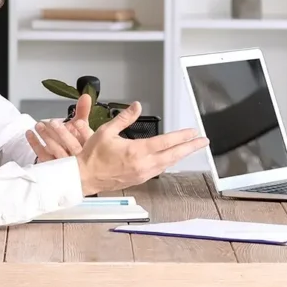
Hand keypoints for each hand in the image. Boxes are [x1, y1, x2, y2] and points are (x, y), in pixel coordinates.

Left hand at [27, 94, 94, 161]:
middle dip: (61, 133)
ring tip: (39, 126)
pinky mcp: (53, 166)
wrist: (69, 161)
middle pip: (71, 145)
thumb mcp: (81, 125)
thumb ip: (83, 110)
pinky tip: (30, 134)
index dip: (84, 131)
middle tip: (53, 122)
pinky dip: (35, 144)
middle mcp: (80, 156)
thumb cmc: (76, 141)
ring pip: (56, 151)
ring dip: (46, 137)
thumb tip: (85, 95)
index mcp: (89, 146)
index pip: (89, 139)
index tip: (77, 122)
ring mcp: (66, 163)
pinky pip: (42, 155)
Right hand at [76, 101, 208, 193]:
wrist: (83, 177)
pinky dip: (168, 162)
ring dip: (180, 155)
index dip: (182, 137)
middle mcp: (142, 164)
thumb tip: (137, 106)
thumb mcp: (106, 131)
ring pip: (168, 164)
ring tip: (190, 148)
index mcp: (136, 151)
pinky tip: (171, 158)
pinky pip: (159, 170)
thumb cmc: (92, 157)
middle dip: (190, 148)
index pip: (165, 142)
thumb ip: (124, 118)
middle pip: (173, 155)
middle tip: (202, 142)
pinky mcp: (139, 180)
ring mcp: (142, 174)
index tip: (193, 132)